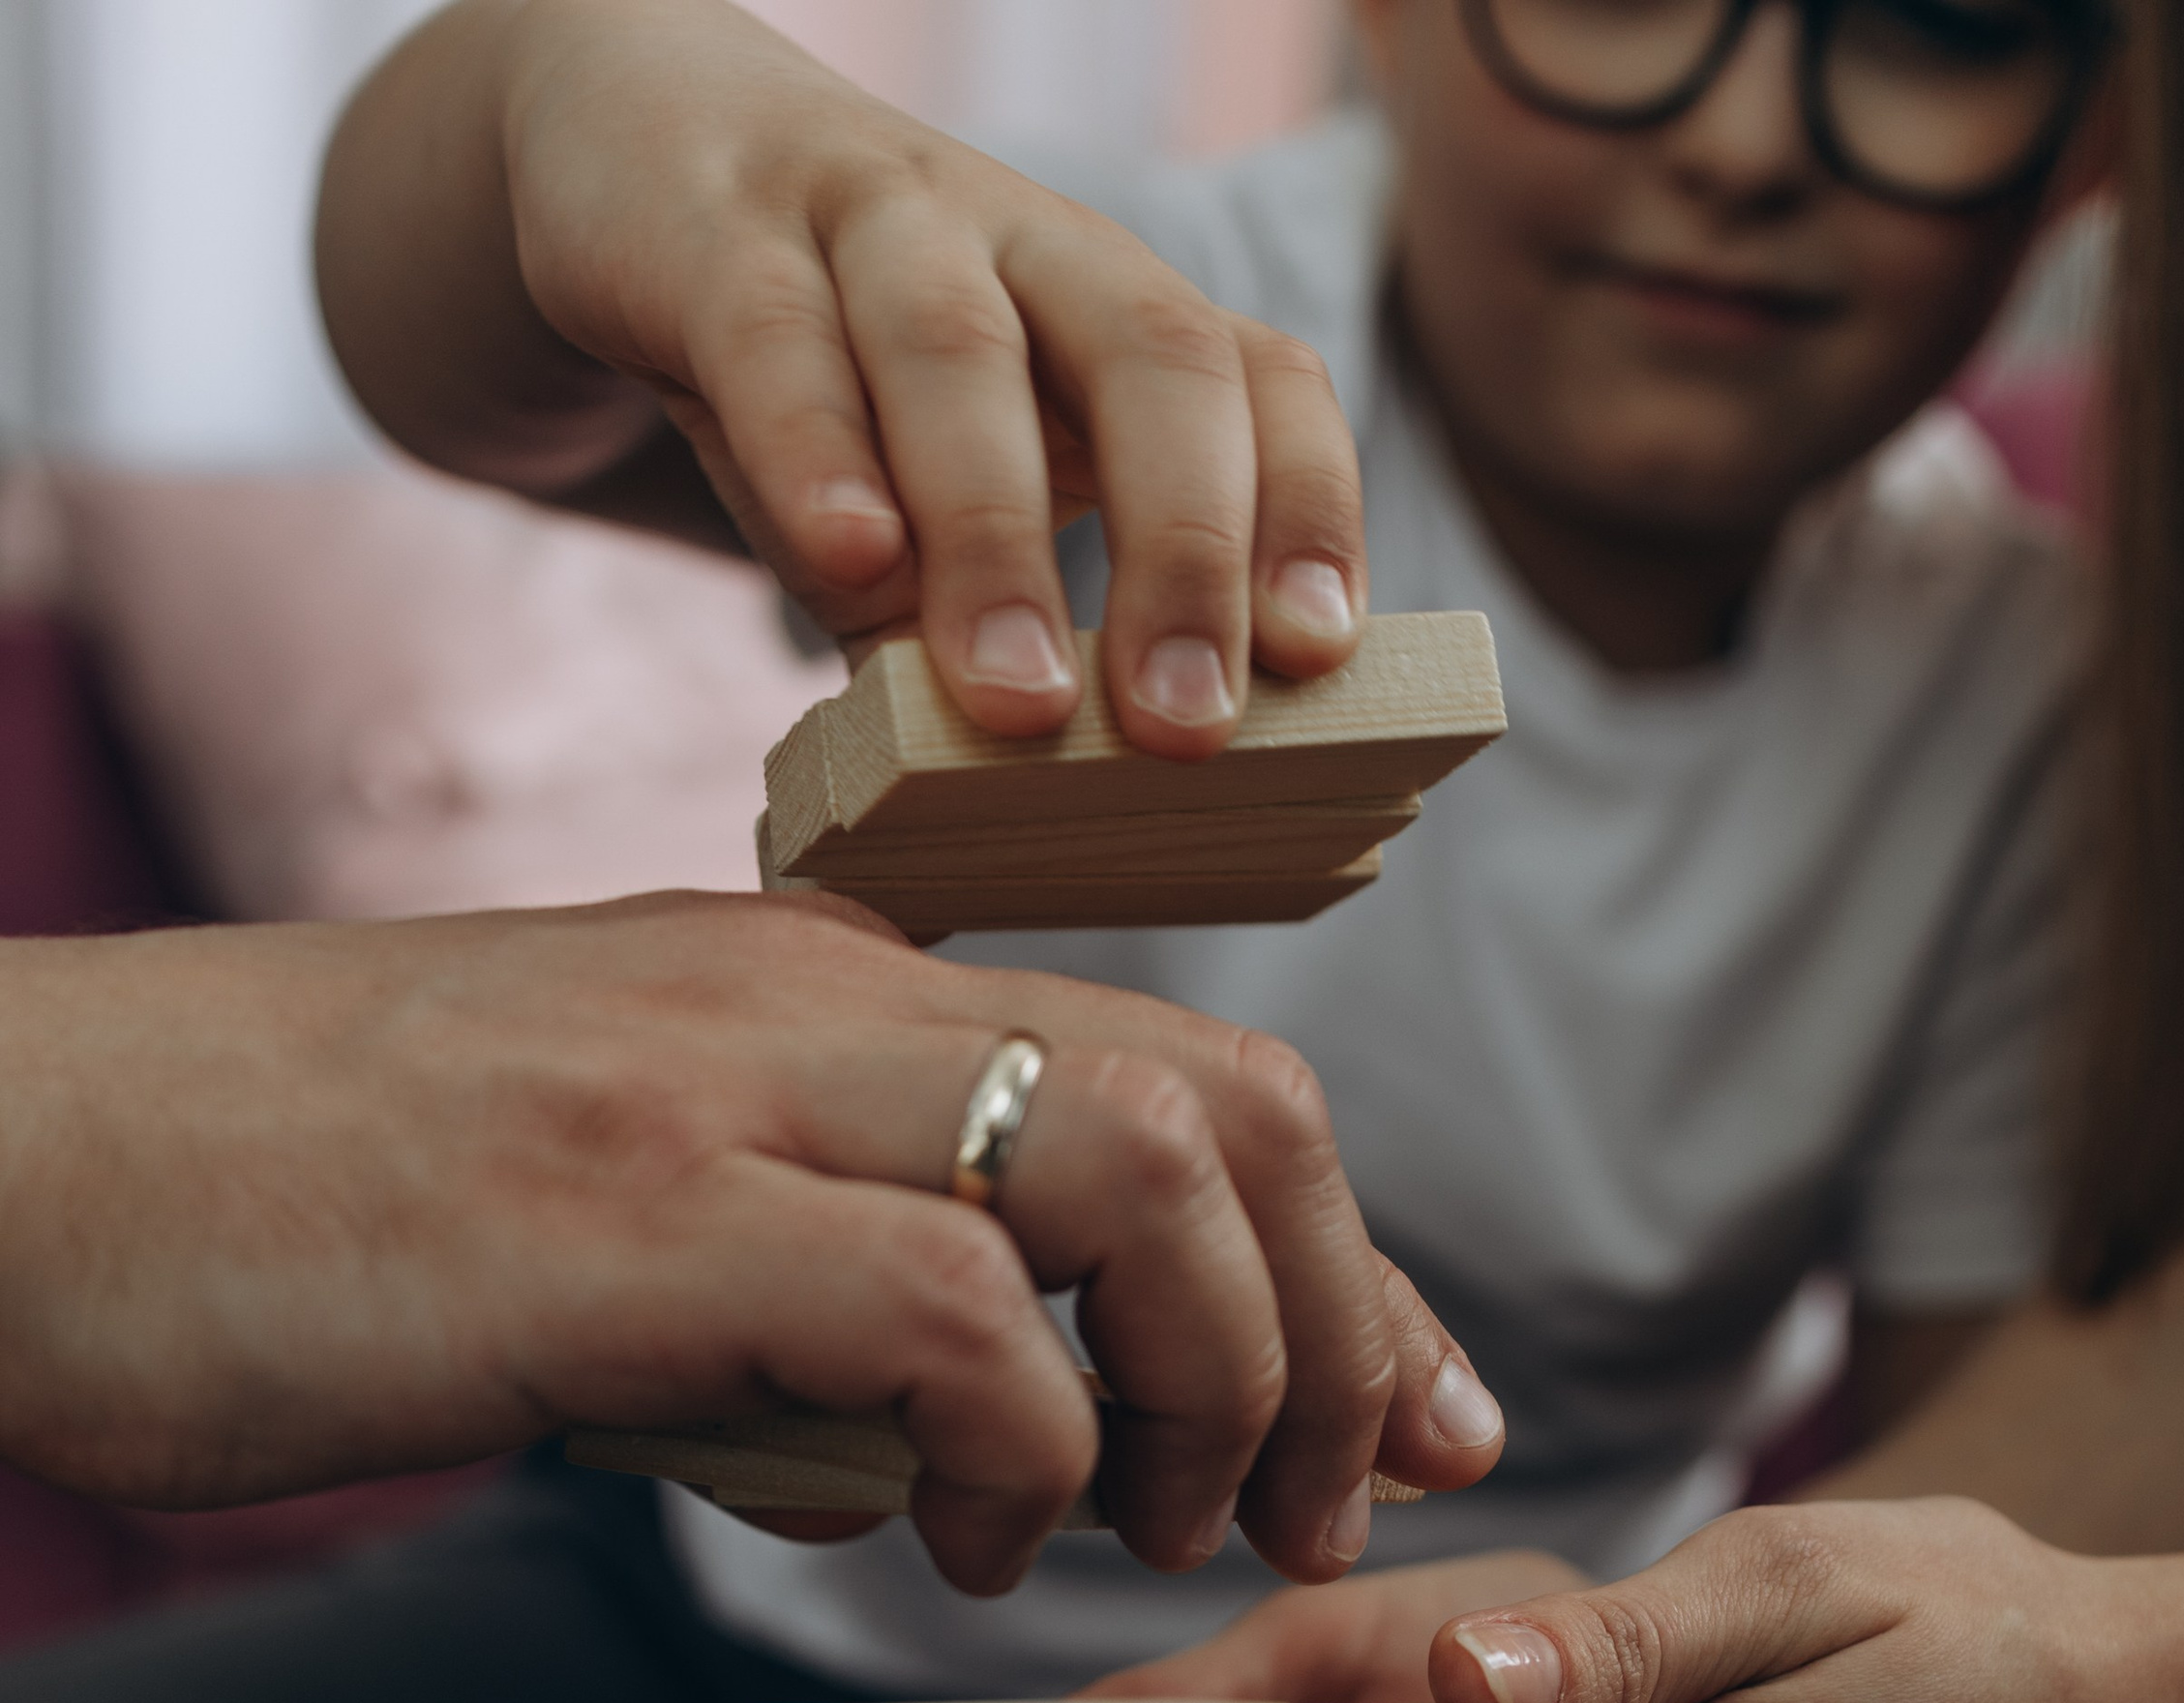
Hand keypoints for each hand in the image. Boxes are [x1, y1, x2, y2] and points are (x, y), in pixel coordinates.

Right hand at [0, 895, 1498, 1591]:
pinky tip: (958, 1547)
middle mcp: (813, 1000)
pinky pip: (950, 1314)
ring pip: (1141, 1177)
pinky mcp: (636, 1220)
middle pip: (1236, 1108)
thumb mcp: (609, 1228)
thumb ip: (799, 1294)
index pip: (1192, 1079)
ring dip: (1213, 1389)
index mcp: (819, 985)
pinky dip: (1016, 1453)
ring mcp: (727, 1092)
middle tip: (1317, 1522)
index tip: (1422, 1421)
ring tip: (1151, 1538)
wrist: (17, 1156)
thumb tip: (929, 1450)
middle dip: (1346, 1333)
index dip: (1354, 1267)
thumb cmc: (291, 1214)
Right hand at [322, 0, 1366, 747]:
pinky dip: (817, 452)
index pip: (1256, 379)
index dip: (1306, 508)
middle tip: (1188, 727)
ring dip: (1001, 536)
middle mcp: (1019, 243)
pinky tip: (851, 562)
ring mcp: (868, 218)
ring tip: (1019, 700)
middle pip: (1149, 356)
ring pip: (959, 352)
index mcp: (1107, 311)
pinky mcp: (713, 233)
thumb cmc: (825, 381)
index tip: (1320, 657)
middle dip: (1186, 549)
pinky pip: (776, 337)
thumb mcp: (933, 491)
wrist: (630, 159)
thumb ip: (981, 630)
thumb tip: (1029, 830)